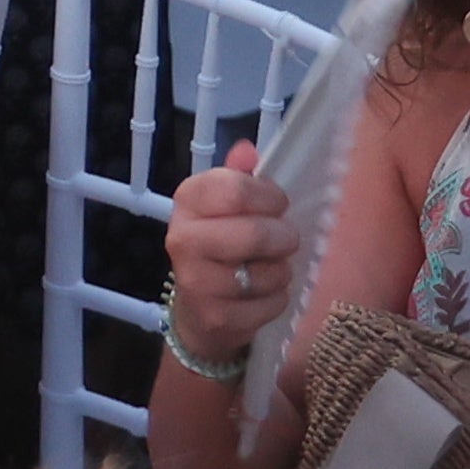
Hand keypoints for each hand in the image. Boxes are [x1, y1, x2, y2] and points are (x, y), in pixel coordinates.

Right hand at [161, 143, 308, 383]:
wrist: (198, 310)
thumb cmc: (219, 245)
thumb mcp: (224, 206)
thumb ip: (238, 176)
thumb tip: (248, 150)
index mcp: (187, 201)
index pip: (237, 189)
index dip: (270, 196)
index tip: (278, 204)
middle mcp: (183, 239)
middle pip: (255, 233)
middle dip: (283, 236)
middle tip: (286, 238)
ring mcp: (197, 282)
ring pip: (268, 272)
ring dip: (281, 269)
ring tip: (272, 266)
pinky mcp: (217, 317)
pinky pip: (271, 303)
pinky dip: (278, 297)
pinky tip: (264, 293)